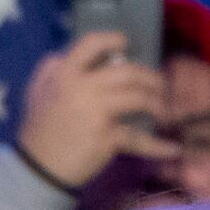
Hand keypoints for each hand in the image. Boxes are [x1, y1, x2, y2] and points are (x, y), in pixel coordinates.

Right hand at [14, 33, 173, 189]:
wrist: (37, 169)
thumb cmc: (38, 130)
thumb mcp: (37, 91)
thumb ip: (52, 70)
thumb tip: (69, 55)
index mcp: (64, 73)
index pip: (91, 44)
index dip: (112, 40)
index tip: (127, 44)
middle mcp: (82, 87)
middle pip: (127, 72)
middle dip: (150, 78)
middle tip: (159, 86)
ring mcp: (96, 112)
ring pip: (139, 98)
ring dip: (158, 104)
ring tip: (164, 111)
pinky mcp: (107, 137)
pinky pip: (140, 138)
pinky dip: (159, 145)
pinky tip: (173, 148)